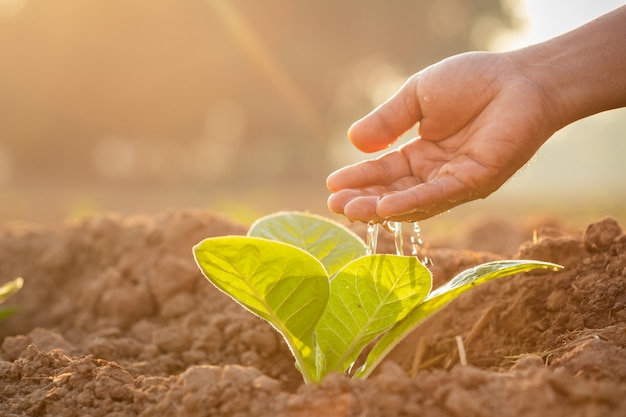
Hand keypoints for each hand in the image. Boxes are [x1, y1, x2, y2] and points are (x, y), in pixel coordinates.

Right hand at [326, 51, 559, 222]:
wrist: (520, 78)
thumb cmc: (473, 82)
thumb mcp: (417, 97)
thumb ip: (388, 121)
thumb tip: (353, 142)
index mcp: (422, 153)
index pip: (385, 171)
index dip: (359, 178)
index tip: (332, 184)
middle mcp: (436, 173)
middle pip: (394, 192)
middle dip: (363, 199)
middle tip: (334, 205)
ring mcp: (455, 182)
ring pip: (411, 201)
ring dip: (379, 207)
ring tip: (348, 209)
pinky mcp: (475, 182)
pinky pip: (437, 196)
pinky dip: (411, 203)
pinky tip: (384, 208)